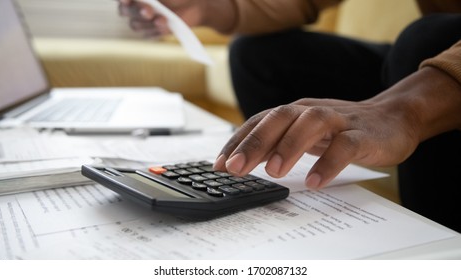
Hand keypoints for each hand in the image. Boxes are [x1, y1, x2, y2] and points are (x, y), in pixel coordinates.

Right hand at [118, 0, 206, 36]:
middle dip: (137, 11)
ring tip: (163, 19)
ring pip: (135, 24)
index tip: (126, 0)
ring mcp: (141, 21)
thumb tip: (141, 1)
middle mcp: (134, 6)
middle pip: (124, 11)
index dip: (121, 0)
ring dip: (148, 22)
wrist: (192, 7)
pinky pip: (147, 34)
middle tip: (149, 11)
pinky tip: (167, 26)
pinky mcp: (150, 32)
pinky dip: (157, 30)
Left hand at [214, 67, 460, 189]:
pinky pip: (345, 146)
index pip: (260, 121)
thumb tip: (241, 161)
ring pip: (311, 124)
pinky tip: (314, 181)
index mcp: (295, 112)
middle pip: (279, 118)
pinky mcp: (363, 135)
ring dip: (289, 146)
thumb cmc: (340, 129)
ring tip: (273, 172)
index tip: (218, 164)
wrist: (392, 117)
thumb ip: (276, 143)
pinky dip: (328, 162)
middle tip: (235, 168)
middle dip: (254, 142)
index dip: (238, 141)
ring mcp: (339, 120)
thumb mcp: (304, 133)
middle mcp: (312, 111)